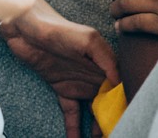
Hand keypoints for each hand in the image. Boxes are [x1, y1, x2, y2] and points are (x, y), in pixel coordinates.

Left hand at [0, 0, 118, 137]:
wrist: (28, 29)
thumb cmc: (60, 29)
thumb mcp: (89, 41)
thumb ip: (107, 60)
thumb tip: (119, 83)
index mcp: (106, 62)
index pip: (121, 87)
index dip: (125, 102)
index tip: (129, 118)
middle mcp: (96, 74)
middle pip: (109, 101)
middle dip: (113, 117)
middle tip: (114, 132)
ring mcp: (79, 82)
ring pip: (93, 109)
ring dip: (97, 125)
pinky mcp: (62, 89)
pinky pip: (72, 111)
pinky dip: (74, 126)